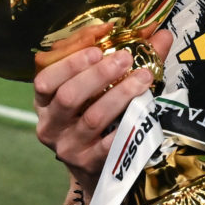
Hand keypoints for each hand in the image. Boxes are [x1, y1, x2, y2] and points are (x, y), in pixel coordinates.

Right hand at [32, 25, 172, 195]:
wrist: (94, 170)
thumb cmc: (94, 117)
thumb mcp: (97, 90)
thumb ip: (122, 60)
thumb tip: (159, 34)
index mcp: (45, 102)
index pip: (45, 80)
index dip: (69, 63)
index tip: (96, 48)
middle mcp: (51, 125)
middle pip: (68, 96)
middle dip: (98, 74)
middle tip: (125, 58)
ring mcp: (68, 147)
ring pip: (92, 117)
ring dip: (119, 94)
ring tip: (143, 77)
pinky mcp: (89, 164)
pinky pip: (109, 143)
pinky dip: (127, 123)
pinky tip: (143, 109)